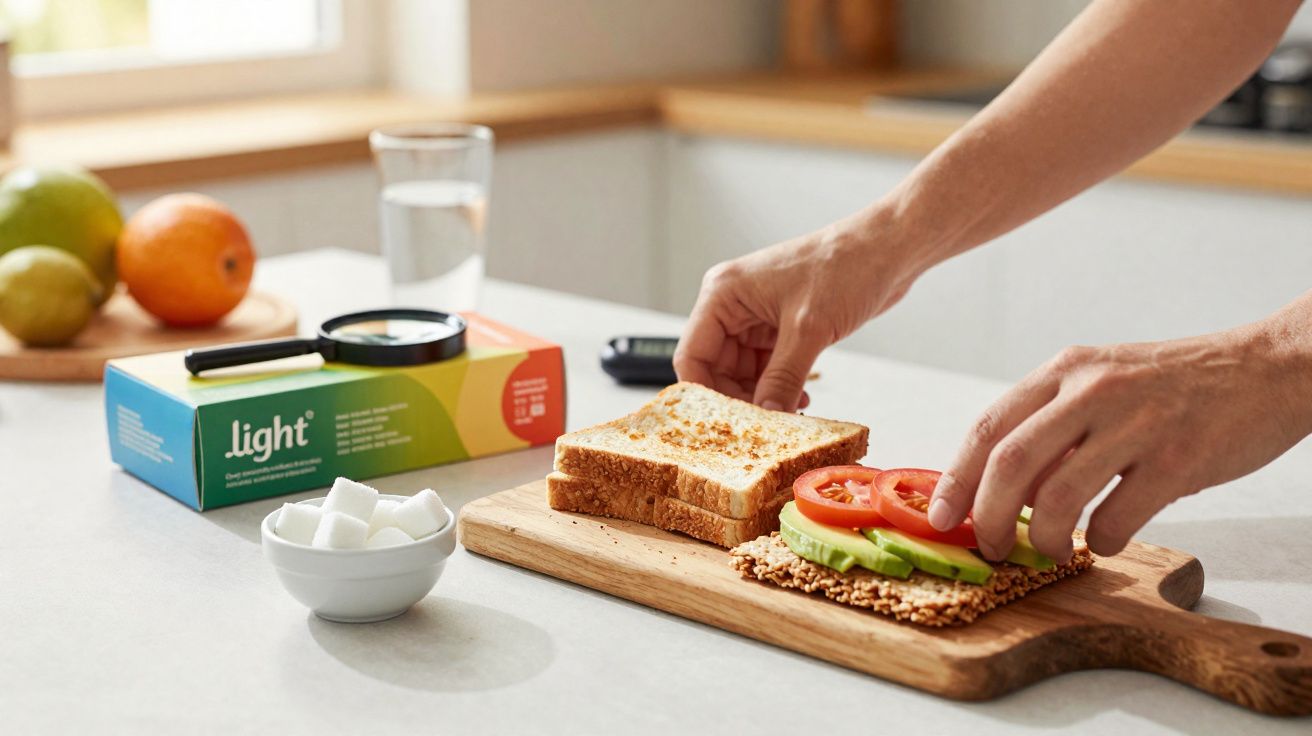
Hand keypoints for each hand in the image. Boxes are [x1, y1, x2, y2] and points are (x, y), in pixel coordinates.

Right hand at [674, 216, 921, 410]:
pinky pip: (767, 367)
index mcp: (723, 294)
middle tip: (764, 426)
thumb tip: (765, 416)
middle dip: (738, 399)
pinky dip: (778, 387)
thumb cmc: (845, 266)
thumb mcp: (808, 328)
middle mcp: (734, 305)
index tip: (726, 424)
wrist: (886, 249)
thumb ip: (782, 377)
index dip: (704, 393)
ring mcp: (757, 317)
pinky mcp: (781, 327)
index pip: (692, 354)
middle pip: (715, 368)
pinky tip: (799, 399)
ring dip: (761, 396)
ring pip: (742, 372)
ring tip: (789, 413)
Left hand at [928, 321, 1311, 561]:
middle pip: (1009, 464)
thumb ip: (1052, 421)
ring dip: (1045, 538)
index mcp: (1065, 371)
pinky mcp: (1178, 458)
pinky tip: (1107, 540)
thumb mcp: (1102, 381)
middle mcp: (1092, 391)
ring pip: (1057, 497)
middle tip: (991, 546)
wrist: (1268, 366)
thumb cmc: (1176, 384)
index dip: (955, 478)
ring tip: (1052, 550)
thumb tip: (999, 484)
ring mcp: (1136, 423)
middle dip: (988, 517)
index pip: (987, 427)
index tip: (941, 516)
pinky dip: (1103, 542)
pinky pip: (1117, 519)